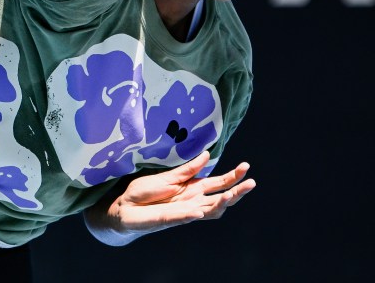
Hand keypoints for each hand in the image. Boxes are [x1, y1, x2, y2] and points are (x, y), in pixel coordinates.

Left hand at [105, 151, 255, 237]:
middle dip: (236, 192)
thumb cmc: (145, 192)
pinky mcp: (168, 220)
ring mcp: (183, 213)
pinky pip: (183, 218)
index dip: (232, 176)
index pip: (218, 184)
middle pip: (220, 199)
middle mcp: (192, 202)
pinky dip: (192, 215)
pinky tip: (200, 211)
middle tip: (251, 183)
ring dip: (220, 204)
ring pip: (208, 212)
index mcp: (193, 189)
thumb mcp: (169, 176)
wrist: (124, 207)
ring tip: (231, 195)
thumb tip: (208, 154)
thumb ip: (188, 169)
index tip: (246, 166)